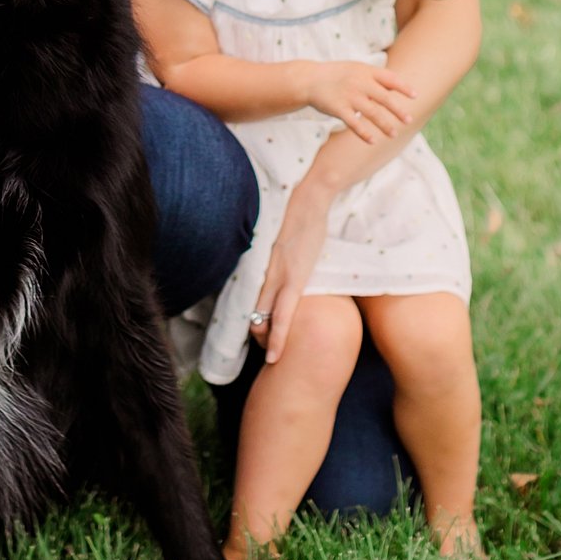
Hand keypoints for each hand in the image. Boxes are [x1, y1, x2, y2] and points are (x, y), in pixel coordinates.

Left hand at [250, 187, 329, 365]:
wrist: (308, 201)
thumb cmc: (300, 217)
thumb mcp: (285, 242)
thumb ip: (280, 256)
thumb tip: (282, 263)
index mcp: (265, 266)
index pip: (253, 300)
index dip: (252, 319)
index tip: (255, 334)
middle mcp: (267, 274)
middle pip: (254, 312)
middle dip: (256, 334)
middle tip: (261, 350)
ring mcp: (279, 278)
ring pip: (263, 318)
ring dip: (265, 339)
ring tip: (268, 359)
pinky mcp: (294, 280)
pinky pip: (282, 315)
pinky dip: (278, 336)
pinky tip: (273, 355)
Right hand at [302, 59, 413, 143]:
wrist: (310, 79)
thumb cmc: (337, 75)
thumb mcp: (356, 69)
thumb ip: (375, 77)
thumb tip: (397, 88)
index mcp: (366, 71)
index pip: (390, 79)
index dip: (403, 87)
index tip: (415, 96)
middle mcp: (360, 83)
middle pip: (384, 99)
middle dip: (398, 111)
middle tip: (408, 120)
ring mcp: (349, 96)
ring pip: (373, 113)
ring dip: (385, 125)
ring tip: (394, 134)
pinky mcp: (338, 109)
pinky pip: (354, 123)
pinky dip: (364, 133)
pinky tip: (372, 141)